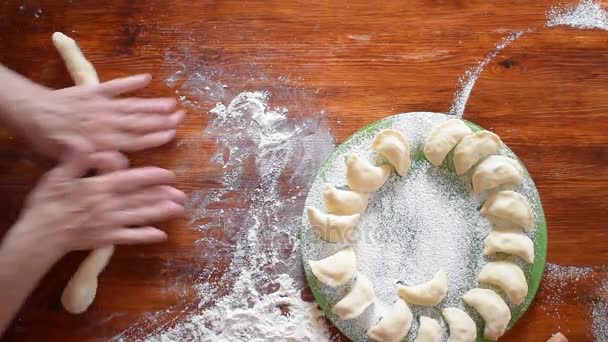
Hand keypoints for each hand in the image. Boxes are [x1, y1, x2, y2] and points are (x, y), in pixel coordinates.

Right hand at [5, 148, 185, 257]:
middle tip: (183, 194)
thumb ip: (74, 160)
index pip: (130, 180)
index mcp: (99, 187)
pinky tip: (162, 235)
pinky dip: (146, 236)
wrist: (39, 235)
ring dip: (161, 213)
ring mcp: (110, 223)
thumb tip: (83, 142)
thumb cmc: (47, 203)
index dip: (152, 177)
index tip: (169, 174)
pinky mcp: (107, 239)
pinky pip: (130, 237)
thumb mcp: (57, 176)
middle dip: (163, 196)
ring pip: (140, 216)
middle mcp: (109, 205)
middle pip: (141, 198)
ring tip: (179, 210)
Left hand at [9, 74, 183, 157]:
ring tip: (172, 103)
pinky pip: (115, 86)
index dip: (154, 137)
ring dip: (152, 104)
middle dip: (160, 119)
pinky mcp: (93, 90)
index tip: (172, 134)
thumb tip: (121, 161)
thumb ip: (96, 161)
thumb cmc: (49, 142)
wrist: (30, 113)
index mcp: (100, 141)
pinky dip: (130, 82)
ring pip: (131, 105)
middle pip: (137, 122)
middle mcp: (104, 122)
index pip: (133, 140)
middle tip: (181, 117)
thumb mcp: (68, 161)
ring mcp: (100, 104)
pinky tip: (147, 78)